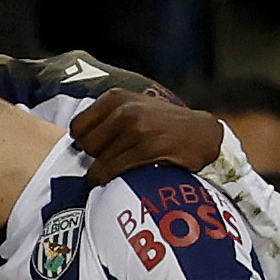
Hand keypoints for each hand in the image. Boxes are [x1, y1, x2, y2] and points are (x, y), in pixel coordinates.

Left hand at [70, 87, 223, 181]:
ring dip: (101, 173)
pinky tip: (112, 181)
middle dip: (94, 157)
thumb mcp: (136, 107)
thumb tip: (76, 142)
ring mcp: (137, 128)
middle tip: (107, 162)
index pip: (78, 126)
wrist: (202, 134)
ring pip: (100, 160)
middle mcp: (125, 110)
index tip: (95, 150)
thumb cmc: (164, 125)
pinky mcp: (148, 147)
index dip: (83, 142)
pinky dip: (108, 179)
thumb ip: (108, 117)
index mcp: (117, 97)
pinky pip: (114, 169)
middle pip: (87, 144)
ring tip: (110, 175)